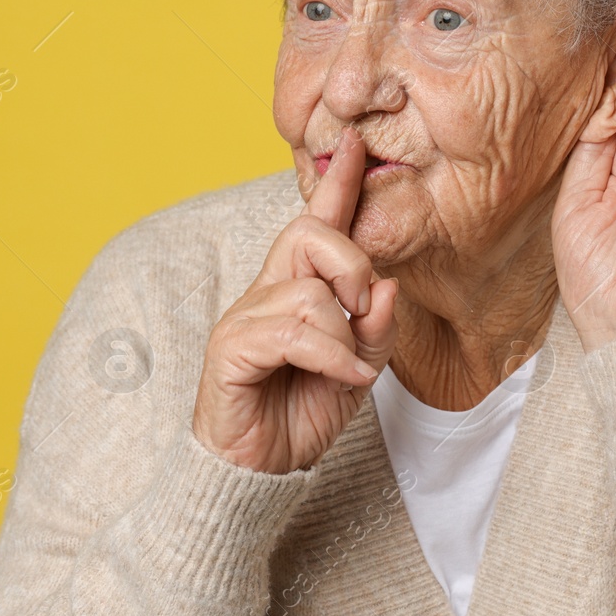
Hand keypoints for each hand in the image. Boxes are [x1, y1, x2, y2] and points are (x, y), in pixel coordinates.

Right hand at [192, 127, 399, 473]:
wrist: (260, 473)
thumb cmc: (301, 417)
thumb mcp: (358, 372)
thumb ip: (375, 329)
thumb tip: (385, 285)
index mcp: (297, 289)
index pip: (317, 222)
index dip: (337, 183)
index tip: (357, 142)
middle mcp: (267, 292)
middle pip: (308, 234)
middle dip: (351, 262)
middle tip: (364, 306)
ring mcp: (245, 318)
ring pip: (309, 292)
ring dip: (345, 336)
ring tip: (347, 372)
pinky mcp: (230, 349)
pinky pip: (292, 331)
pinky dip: (330, 356)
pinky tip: (342, 381)